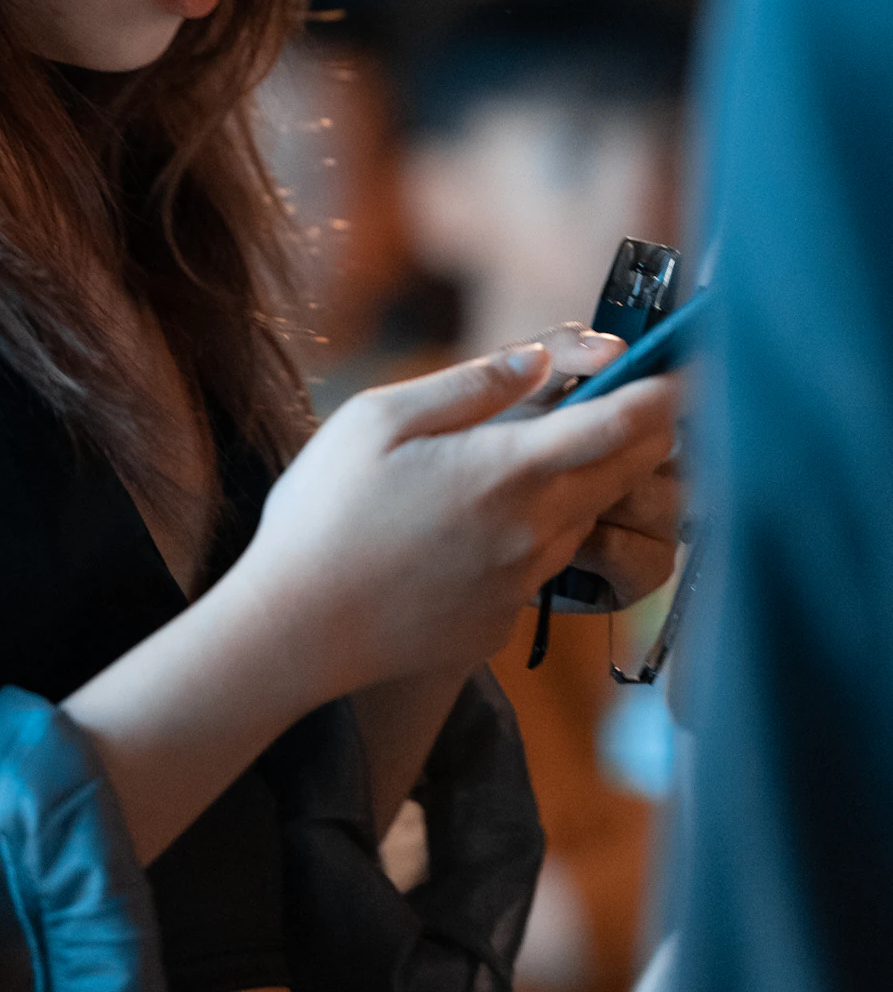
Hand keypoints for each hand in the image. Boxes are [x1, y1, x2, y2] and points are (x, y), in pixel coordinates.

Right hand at [238, 335, 677, 709]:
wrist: (295, 631)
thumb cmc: (324, 512)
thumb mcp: (378, 419)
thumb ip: (470, 386)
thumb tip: (540, 360)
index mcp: (506, 470)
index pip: (620, 424)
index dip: (667, 392)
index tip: (695, 368)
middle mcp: (533, 530)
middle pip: (622, 472)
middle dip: (643, 431)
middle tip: (643, 396)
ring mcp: (522, 584)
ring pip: (582, 517)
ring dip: (585, 481)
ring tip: (537, 453)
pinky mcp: (501, 621)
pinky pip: (538, 565)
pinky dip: (532, 534)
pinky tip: (472, 527)